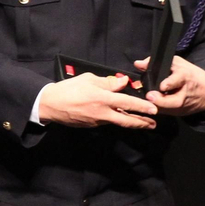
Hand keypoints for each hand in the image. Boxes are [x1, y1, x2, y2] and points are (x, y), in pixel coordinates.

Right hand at [36, 73, 157, 128]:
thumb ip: (107, 82)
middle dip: (142, 123)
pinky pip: (107, 122)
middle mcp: (102, 113)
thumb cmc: (69, 89)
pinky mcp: (91, 126)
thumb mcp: (88, 79)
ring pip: (118, 122)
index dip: (142, 107)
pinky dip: (116, 119)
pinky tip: (121, 117)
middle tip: (154, 124)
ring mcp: (97, 121)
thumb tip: (122, 83)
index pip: (127, 103)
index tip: (154, 110)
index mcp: (103, 99)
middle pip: (127, 120)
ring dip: (131, 122)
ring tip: (143, 124)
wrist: (50, 105)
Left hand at [136, 55, 204, 114]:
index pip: (178, 80)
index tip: (162, 86)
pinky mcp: (180, 113)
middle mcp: (184, 94)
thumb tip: (138, 64)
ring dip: (158, 106)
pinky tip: (150, 105)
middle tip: (150, 97)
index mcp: (185, 77)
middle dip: (161, 100)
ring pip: (169, 109)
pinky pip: (166, 112)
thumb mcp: (177, 64)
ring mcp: (182, 106)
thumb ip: (157, 63)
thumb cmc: (191, 74)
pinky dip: (158, 109)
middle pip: (174, 101)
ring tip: (147, 103)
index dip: (170, 83)